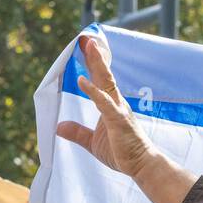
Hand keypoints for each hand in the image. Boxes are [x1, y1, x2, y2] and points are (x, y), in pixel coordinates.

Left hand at [56, 34, 160, 180]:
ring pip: (106, 82)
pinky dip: (93, 91)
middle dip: (95, 56)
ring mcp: (118, 110)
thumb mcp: (93, 142)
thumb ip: (77, 133)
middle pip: (104, 74)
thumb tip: (59, 127)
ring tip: (89, 47)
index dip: (92, 64)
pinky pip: (104, 103)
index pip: (100, 80)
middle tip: (86, 38)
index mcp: (111, 105)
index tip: (86, 47)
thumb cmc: (122, 152)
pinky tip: (82, 81)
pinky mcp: (118, 120)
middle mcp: (116, 102)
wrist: (142, 165)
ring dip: (97, 64)